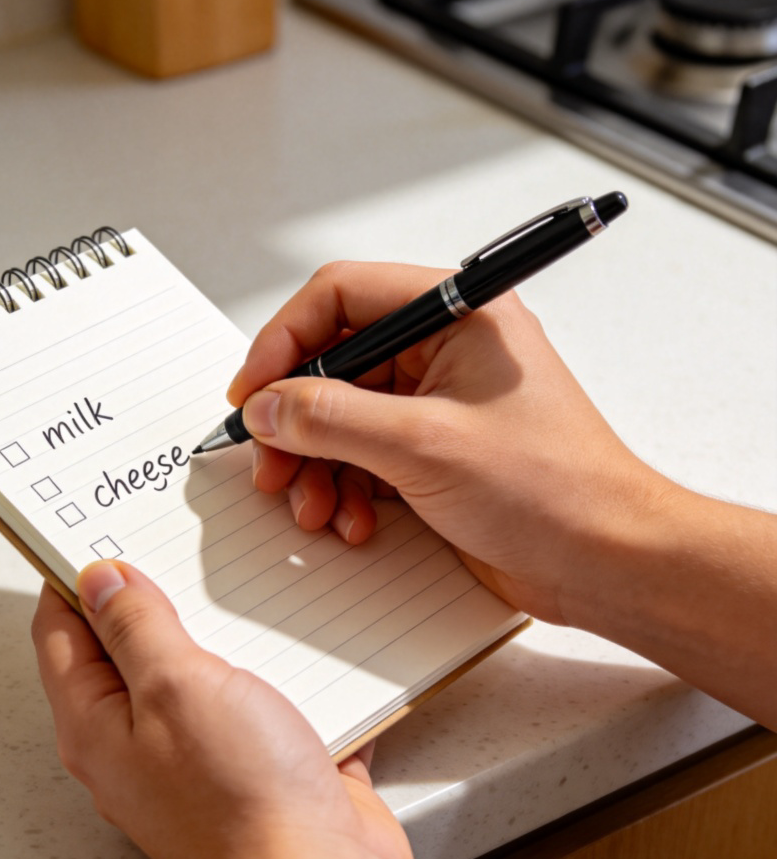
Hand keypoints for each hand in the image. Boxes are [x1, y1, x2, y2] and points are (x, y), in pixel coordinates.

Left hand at [32, 562, 449, 858]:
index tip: (98, 531)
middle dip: (146, 593)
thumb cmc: (242, 803)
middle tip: (169, 543)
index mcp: (98, 725)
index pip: (61, 631)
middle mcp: (138, 743)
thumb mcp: (175, 687)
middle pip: (124, 648)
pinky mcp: (251, 762)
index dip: (73, 575)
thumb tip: (101, 579)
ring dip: (212, 626)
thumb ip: (135, 628)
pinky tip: (287, 635)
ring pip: (191, 669)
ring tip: (234, 576)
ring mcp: (196, 754)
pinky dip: (262, 664)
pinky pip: (247, 697)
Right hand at [228, 261, 776, 729]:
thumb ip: (332, 420)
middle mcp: (444, 350)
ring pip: (342, 416)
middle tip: (272, 461)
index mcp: (457, 314)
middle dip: (297, 419)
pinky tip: (351, 521)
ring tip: (313, 506)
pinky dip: (345, 488)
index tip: (252, 390)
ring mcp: (437, 403)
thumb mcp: (424, 447)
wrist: (607, 562)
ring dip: (317, 464)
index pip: (342, 296)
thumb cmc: (556, 491)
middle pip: (334, 362)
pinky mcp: (433, 451)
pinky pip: (363, 455)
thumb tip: (268, 406)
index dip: (285, 340)